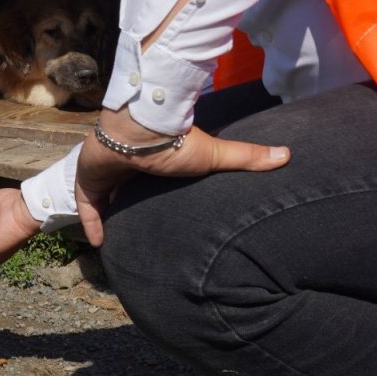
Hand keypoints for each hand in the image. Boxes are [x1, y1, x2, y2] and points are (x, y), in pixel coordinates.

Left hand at [75, 106, 289, 245]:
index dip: (152, 185)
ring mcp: (106, 170)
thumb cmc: (174, 142)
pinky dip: (91, 222)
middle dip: (128, 200)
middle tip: (137, 223)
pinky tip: (99, 243)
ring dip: (108, 212)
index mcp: (153, 156)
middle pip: (126, 185)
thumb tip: (288, 155)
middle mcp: (128, 163)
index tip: (159, 203)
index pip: (151, 173)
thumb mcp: (212, 155)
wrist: (137, 131)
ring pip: (104, 193)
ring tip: (118, 237)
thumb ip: (246, 157)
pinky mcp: (89, 179)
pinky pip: (88, 204)